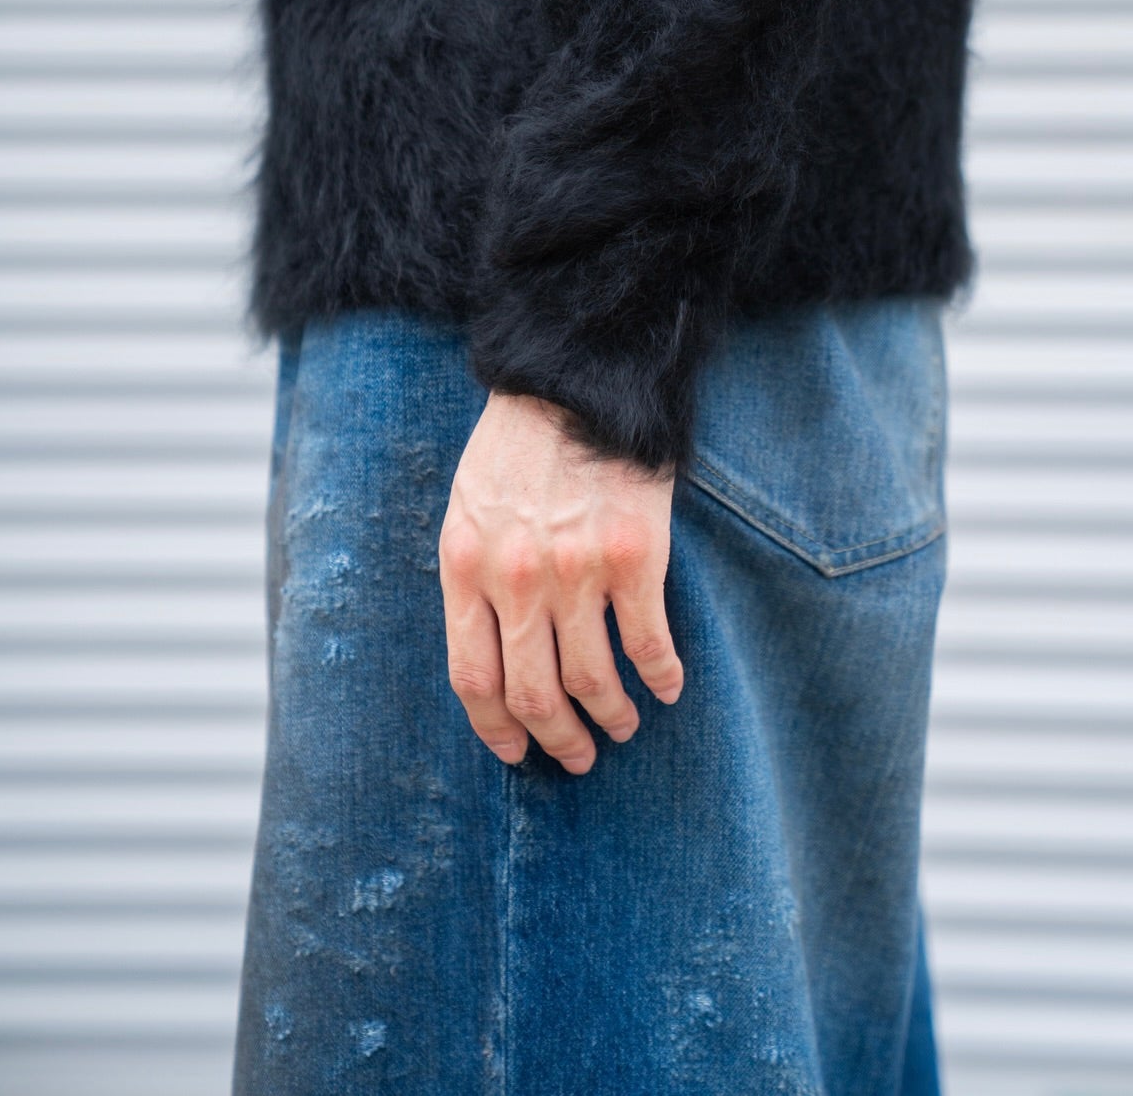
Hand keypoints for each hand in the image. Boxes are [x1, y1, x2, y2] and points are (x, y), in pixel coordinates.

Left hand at [438, 390, 683, 773]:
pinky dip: (660, 678)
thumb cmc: (518, 441)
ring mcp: (576, 571)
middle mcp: (516, 578)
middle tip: (576, 755)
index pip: (473, 678)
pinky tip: (666, 688)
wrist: (577, 378)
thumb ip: (473, 573)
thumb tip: (490, 646)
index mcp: (466, 566)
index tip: (517, 751)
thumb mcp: (469, 506)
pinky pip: (648, 644)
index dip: (497, 728)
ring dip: (609, 717)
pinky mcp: (633, 556)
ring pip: (591, 681)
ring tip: (621, 724)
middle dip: (556, 738)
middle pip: (532, 694)